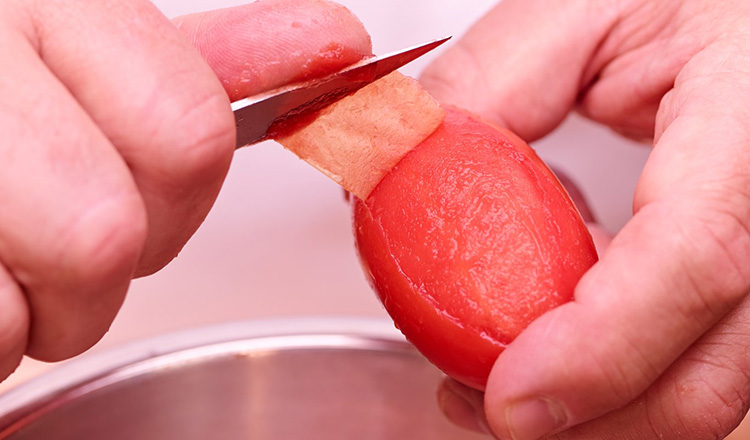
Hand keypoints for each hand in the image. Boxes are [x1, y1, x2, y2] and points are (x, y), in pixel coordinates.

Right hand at [0, 0, 369, 380]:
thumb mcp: (87, 52)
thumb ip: (211, 58)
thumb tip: (338, 43)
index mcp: (44, 6)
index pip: (189, 133)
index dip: (178, 196)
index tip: (138, 194)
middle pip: (115, 231)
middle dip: (101, 269)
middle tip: (48, 240)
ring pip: (39, 303)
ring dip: (27, 311)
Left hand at [421, 0, 749, 438]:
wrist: (746, 22)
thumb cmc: (694, 0)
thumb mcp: (582, 12)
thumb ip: (487, 83)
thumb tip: (396, 157)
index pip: (696, 259)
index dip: (602, 351)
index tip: (510, 400)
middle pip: (709, 371)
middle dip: (587, 417)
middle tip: (480, 400)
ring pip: (708, 388)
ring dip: (600, 410)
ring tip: (508, 378)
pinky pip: (700, 359)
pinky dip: (621, 371)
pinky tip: (566, 335)